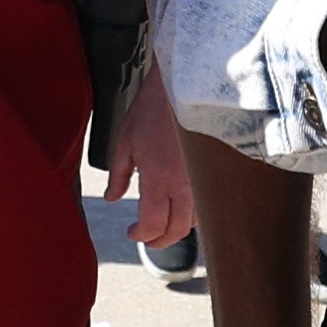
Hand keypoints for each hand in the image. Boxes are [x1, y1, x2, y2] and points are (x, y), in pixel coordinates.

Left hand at [104, 58, 196, 246]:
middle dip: (160, 240)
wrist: (183, 85)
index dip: (141, 235)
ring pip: (195, 220)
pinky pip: (207, 203)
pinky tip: (183, 205)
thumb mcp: (124, 140)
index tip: (132, 232)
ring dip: (178, 227)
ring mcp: (202, 178)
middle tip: (147, 237)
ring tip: (164, 222)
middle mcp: (184, 184)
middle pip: (176, 231)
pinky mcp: (213, 171)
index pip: (152, 225)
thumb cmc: (151, 108)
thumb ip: (119, 174)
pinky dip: (195, 212)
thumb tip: (112, 197)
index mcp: (158, 179)